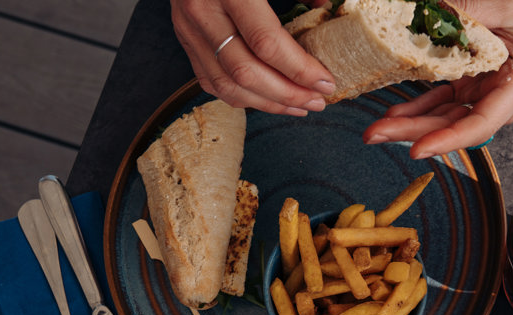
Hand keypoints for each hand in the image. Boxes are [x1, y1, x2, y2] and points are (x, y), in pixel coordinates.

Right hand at [172, 0, 336, 115]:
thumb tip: (327, 9)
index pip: (266, 43)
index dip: (299, 69)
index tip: (325, 81)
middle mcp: (202, 11)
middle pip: (246, 72)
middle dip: (287, 94)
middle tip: (317, 101)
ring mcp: (188, 28)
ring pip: (227, 85)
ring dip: (267, 103)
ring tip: (298, 106)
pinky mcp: (184, 38)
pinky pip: (211, 81)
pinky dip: (241, 97)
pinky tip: (267, 98)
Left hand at [362, 0, 512, 157]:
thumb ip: (474, 10)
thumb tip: (434, 9)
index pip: (480, 125)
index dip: (447, 140)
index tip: (417, 150)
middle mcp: (498, 99)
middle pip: (452, 125)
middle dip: (411, 133)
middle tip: (373, 135)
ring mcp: (482, 93)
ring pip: (442, 116)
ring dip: (409, 123)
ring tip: (375, 129)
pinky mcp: (470, 83)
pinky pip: (441, 100)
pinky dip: (417, 107)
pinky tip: (393, 113)